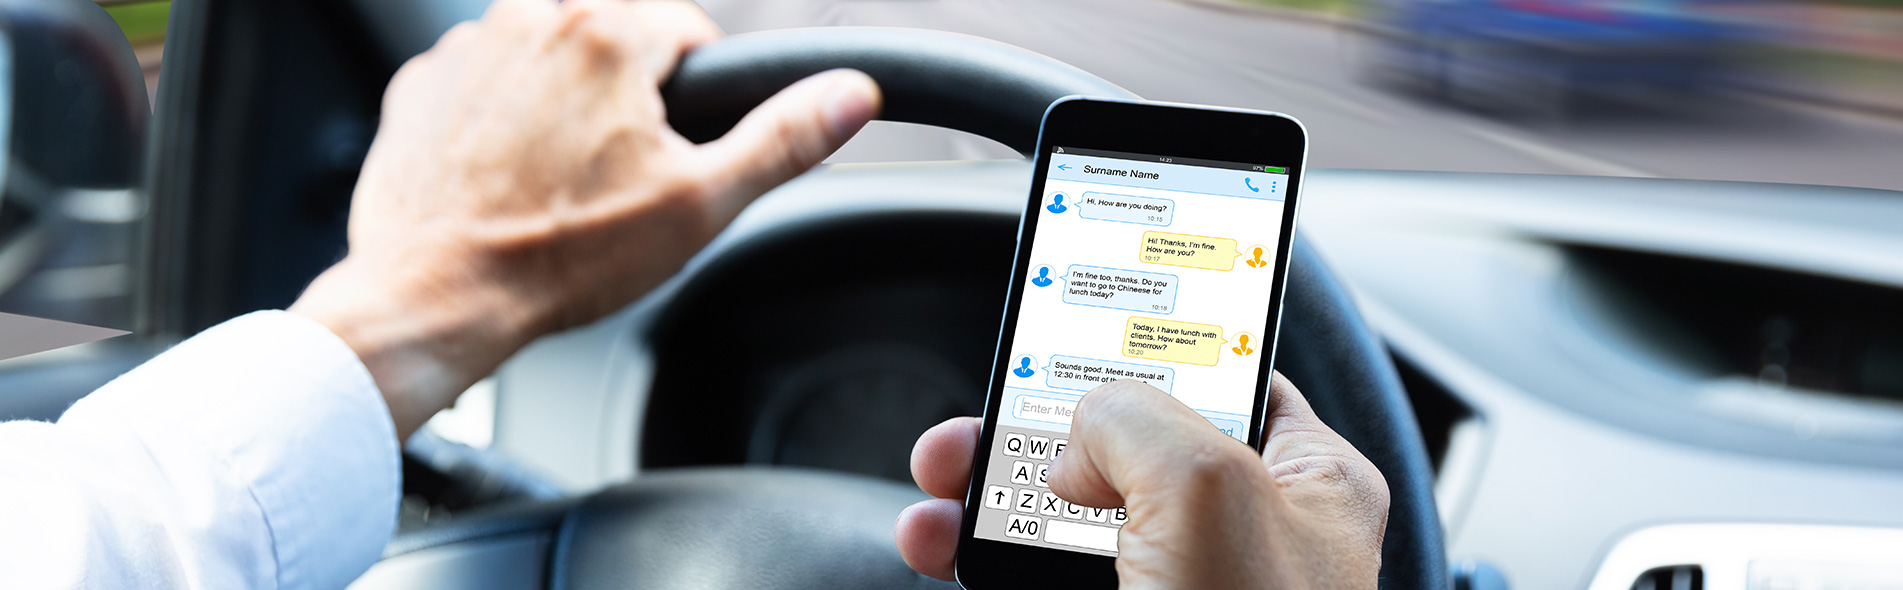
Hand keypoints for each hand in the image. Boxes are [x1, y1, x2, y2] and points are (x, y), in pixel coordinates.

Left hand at [289, 0, 879, 438]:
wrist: (433, 295)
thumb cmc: (558, 256)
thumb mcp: (698, 204)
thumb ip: (782, 139)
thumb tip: (852, 94)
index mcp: (608, 35)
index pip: (688, 32)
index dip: (698, 98)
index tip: (677, 152)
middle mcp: (532, 19)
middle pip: (616, 44)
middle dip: (628, 101)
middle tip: (618, 180)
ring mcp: (468, 48)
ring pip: (550, 61)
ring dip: (564, 107)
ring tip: (559, 187)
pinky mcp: (423, 83)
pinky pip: (488, 84)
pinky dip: (503, 121)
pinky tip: (508, 182)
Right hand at [896, 374, 1388, 589]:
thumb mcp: (1203, 484)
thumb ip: (1134, 415)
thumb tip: (1080, 433)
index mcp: (1307, 479)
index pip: (1229, 375)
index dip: (1153, 344)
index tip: (1084, 318)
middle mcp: (1245, 532)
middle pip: (1127, 442)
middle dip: (1040, 423)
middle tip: (981, 416)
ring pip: (1069, 516)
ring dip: (992, 492)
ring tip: (935, 480)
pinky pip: (1039, 580)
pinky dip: (982, 559)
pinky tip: (939, 545)